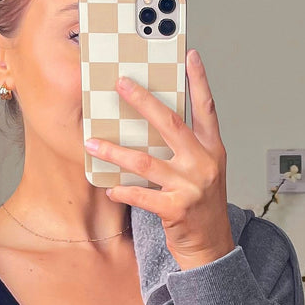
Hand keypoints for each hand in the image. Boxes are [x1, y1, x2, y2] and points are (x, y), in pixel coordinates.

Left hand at [85, 49, 234, 268]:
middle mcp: (204, 164)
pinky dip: (122, 191)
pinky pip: (141, 196)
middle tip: (121, 84)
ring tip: (92, 142)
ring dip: (115, 151)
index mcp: (212, 150)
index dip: (199, 81)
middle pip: (170, 124)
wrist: (212, 248)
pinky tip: (110, 188)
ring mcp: (191, 187)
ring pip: (145, 161)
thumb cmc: (202, 208)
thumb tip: (154, 124)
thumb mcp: (203, 172)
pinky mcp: (176, 210)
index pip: (206, 109)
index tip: (190, 55)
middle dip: (143, 101)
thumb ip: (186, 148)